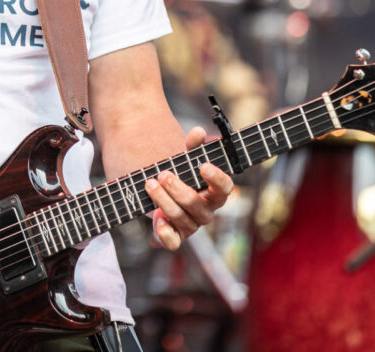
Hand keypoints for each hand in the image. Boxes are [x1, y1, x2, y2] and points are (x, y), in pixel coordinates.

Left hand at [143, 126, 232, 250]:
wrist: (160, 189)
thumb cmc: (180, 172)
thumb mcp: (185, 157)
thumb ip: (193, 145)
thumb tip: (199, 132)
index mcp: (215, 193)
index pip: (225, 188)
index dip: (217, 178)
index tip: (203, 166)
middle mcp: (205, 211)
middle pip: (197, 205)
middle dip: (179, 189)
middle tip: (163, 174)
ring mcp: (190, 225)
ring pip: (182, 219)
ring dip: (164, 202)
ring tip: (150, 184)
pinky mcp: (174, 235)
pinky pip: (173, 242)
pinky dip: (165, 233)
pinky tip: (157, 219)